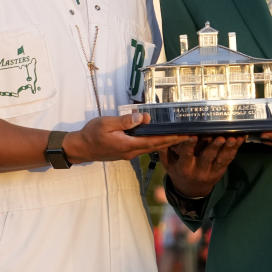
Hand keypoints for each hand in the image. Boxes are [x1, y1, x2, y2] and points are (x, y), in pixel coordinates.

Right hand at [64, 111, 188, 162]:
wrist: (79, 148)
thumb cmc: (91, 134)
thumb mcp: (106, 124)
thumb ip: (125, 121)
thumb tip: (143, 117)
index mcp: (129, 145)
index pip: (156, 141)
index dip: (173, 138)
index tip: (187, 135)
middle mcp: (132, 152)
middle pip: (158, 146)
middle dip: (175, 142)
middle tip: (192, 137)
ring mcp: (129, 153)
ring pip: (153, 148)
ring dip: (167, 143)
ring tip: (181, 137)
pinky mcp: (126, 152)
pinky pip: (145, 147)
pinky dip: (156, 143)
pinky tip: (162, 138)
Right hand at [160, 135, 243, 196]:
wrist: (191, 191)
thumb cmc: (178, 172)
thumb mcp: (168, 164)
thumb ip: (165, 150)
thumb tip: (161, 134)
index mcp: (184, 168)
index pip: (186, 156)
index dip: (189, 146)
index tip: (192, 136)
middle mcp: (198, 171)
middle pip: (207, 158)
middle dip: (214, 147)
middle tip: (219, 137)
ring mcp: (211, 172)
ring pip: (221, 159)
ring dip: (228, 148)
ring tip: (234, 138)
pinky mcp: (221, 171)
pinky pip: (229, 160)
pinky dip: (235, 149)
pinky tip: (241, 139)